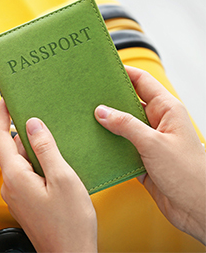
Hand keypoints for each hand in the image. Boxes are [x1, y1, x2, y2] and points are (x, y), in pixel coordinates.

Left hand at [0, 100, 96, 251]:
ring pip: (21, 161)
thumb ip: (46, 149)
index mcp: (15, 176)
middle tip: (41, 118)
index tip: (5, 101)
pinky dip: (38, 163)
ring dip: (34, 149)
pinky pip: (27, 174)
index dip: (0, 115)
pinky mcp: (27, 201)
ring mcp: (18, 195)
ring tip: (55, 142)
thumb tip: (33, 125)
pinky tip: (56, 164)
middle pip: (11, 148)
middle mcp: (11, 186)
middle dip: (24, 132)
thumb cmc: (69, 227)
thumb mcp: (63, 179)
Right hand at [95, 65, 205, 244]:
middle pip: (128, 103)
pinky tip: (94, 145)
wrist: (198, 209)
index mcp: (166, 110)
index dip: (123, 72)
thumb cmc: (189, 174)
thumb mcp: (154, 144)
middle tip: (86, 96)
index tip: (102, 70)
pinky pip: (120, 147)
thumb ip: (126, 125)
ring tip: (84, 121)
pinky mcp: (141, 159)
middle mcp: (157, 123)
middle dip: (108, 100)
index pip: (142, 82)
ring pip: (122, 126)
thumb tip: (102, 111)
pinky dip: (108, 146)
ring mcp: (149, 141)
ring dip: (106, 126)